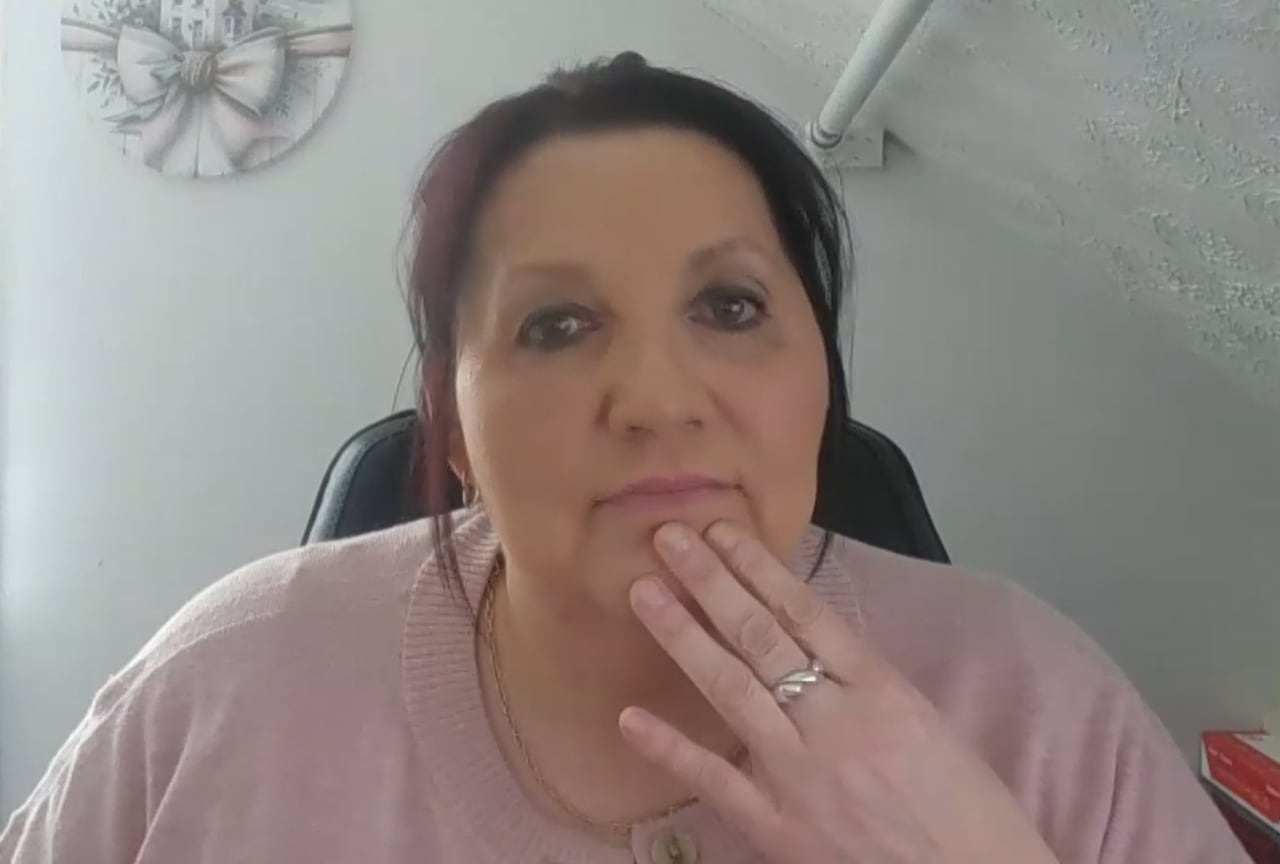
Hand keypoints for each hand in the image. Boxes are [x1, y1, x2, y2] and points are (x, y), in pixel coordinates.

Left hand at [619, 521, 1059, 863]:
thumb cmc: (970, 812)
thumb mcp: (928, 725)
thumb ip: (867, 685)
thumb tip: (814, 646)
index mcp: (882, 691)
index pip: (805, 613)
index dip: (757, 568)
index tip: (722, 532)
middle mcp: (835, 722)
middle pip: (760, 637)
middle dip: (710, 582)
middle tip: (667, 537)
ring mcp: (801, 775)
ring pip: (732, 690)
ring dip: (683, 637)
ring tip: (644, 592)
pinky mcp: (779, 828)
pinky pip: (716, 781)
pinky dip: (670, 748)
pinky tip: (630, 717)